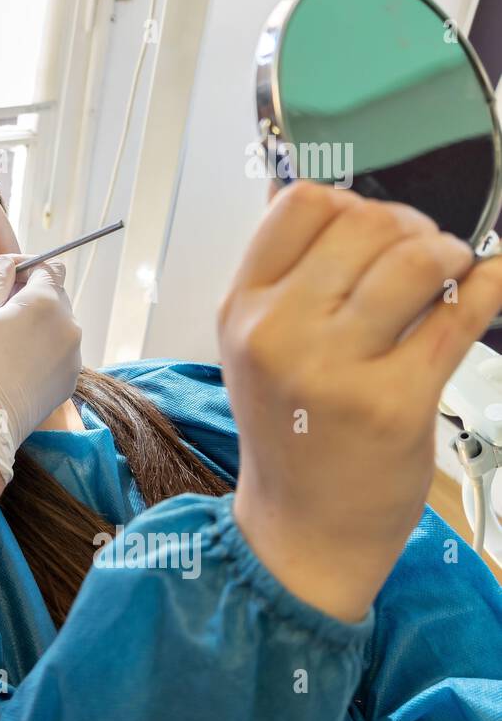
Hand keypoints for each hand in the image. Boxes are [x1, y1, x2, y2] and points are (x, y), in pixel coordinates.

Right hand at [0, 255, 82, 482]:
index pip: (51, 267)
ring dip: (38, 325)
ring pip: (58, 327)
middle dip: (32, 296)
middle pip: (56, 296)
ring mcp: (73, 357)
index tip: (8, 277)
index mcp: (46, 302)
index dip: (29, 267)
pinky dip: (42, 351)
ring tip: (5, 342)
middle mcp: (69, 326)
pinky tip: (15, 365)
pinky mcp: (69, 382)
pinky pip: (59, 354)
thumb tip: (9, 264)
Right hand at [219, 183, 501, 620]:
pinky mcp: (395, 402)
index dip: (348, 202)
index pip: (299, 204)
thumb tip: (313, 193)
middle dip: (411, 227)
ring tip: (450, 275)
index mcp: (243, 311)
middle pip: (365, 223)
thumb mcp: (256, 348)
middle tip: (423, 252)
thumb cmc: (290, 435)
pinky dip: (489, 287)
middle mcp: (279, 333)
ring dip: (450, 255)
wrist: (303, 527)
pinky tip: (489, 284)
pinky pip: (460, 316)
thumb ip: (282, 277)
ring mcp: (335, 368)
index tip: (369, 227)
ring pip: (415, 261)